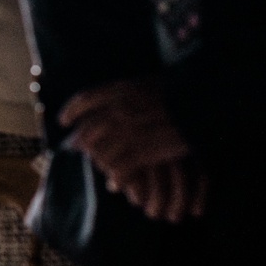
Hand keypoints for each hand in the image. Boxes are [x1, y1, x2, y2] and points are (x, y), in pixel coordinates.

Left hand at [60, 77, 201, 218]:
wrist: (203, 103)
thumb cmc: (182, 91)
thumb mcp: (149, 83)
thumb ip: (128, 91)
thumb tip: (115, 98)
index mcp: (120, 90)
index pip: (84, 100)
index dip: (71, 111)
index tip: (63, 121)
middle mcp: (118, 110)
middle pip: (88, 131)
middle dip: (81, 142)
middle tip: (75, 148)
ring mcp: (129, 132)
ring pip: (101, 152)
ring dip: (99, 162)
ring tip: (100, 166)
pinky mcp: (142, 151)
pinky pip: (120, 168)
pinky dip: (117, 177)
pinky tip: (117, 183)